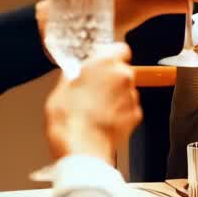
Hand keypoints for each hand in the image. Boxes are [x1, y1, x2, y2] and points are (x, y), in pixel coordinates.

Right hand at [45, 43, 140, 160]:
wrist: (81, 149)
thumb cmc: (69, 119)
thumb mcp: (61, 89)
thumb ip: (73, 76)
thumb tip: (74, 74)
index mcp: (105, 63)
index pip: (120, 48)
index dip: (112, 55)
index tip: (103, 62)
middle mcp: (123, 77)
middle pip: (122, 71)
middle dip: (110, 79)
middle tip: (93, 90)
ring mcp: (132, 97)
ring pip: (126, 91)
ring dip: (115, 97)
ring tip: (95, 110)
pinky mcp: (136, 116)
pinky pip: (129, 109)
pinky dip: (119, 113)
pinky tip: (103, 120)